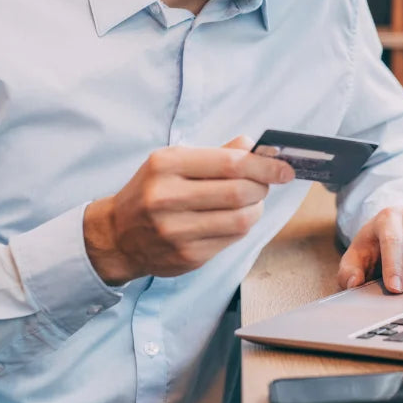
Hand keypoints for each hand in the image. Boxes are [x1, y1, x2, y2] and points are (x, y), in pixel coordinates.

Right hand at [83, 136, 293, 284]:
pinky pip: (232, 239)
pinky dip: (242, 226)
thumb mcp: (175, 160)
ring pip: (241, 219)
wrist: (117, 235)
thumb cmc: (153, 190)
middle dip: (263, 186)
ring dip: (256, 208)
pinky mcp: (187, 256)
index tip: (285, 167)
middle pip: (239, 192)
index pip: (230, 163)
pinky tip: (234, 218)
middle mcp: (167, 197)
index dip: (264, 165)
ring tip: (251, 200)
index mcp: (167, 164)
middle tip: (266, 182)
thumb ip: (218, 153)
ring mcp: (176, 230)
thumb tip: (255, 146)